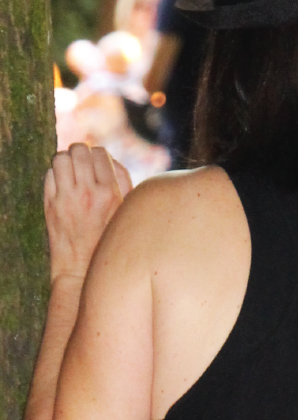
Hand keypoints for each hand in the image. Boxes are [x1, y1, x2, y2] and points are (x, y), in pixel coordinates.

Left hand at [45, 144, 131, 281]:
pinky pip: (49, 175)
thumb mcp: (127, 213)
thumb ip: (124, 181)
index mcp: (111, 193)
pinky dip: (55, 175)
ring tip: (71, 172)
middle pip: (79, 150)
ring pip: (60, 158)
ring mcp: (65, 198)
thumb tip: (109, 159)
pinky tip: (62, 186)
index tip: (98, 164)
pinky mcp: (50, 205)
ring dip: (66, 162)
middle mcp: (87, 193)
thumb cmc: (111, 240)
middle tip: (82, 164)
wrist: (84, 269)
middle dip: (80, 153)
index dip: (99, 155)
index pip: (100, 153)